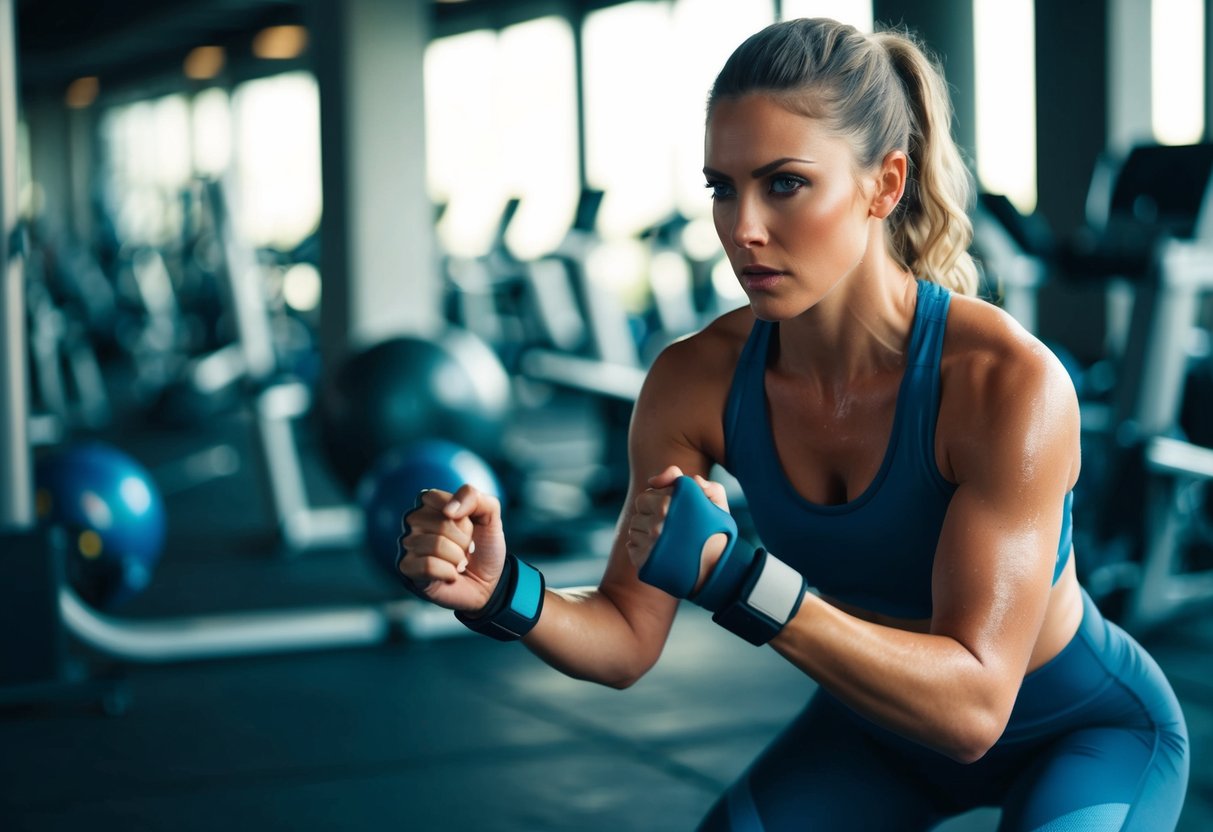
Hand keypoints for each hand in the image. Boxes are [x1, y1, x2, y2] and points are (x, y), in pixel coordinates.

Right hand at [397, 484, 508, 611]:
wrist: (489, 583)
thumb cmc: (483, 547)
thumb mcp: (490, 516)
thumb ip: (474, 497)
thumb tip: (448, 510)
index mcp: (430, 505)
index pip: (436, 498)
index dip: (462, 517)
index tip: (468, 526)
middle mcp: (414, 522)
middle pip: (442, 524)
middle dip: (464, 540)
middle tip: (465, 549)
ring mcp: (409, 546)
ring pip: (437, 545)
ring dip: (458, 558)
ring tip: (459, 563)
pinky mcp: (408, 569)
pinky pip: (428, 566)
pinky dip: (448, 572)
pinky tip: (451, 575)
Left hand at [627, 465, 731, 596]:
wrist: (720, 568)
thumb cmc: (717, 530)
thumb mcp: (715, 499)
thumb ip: (690, 481)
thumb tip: (659, 479)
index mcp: (668, 503)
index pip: (643, 497)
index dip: (655, 502)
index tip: (669, 511)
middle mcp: (657, 524)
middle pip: (637, 514)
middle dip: (648, 517)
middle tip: (667, 525)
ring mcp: (650, 545)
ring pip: (633, 531)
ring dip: (645, 533)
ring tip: (665, 540)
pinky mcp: (645, 563)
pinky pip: (632, 549)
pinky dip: (641, 550)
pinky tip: (659, 552)